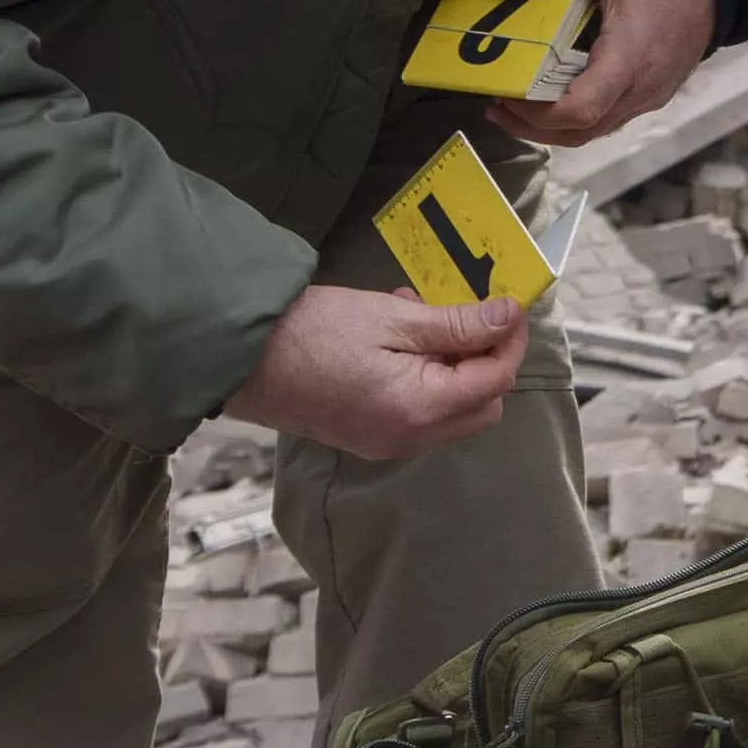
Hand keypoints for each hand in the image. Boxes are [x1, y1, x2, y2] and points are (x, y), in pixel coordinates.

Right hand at [232, 283, 530, 462]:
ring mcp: (387, 443)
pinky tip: (396, 336)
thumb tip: (508, 318)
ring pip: (450, 408)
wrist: (239, 358)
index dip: (509, 340)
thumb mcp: (393, 317)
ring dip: (449, 362)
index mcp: (420, 410)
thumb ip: (457, 324)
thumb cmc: (310, 332)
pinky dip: (422, 375)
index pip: (495, 380)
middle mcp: (409, 438)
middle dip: (483, 357)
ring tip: (416, 313)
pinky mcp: (367, 436)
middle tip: (462, 312)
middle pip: (481, 403)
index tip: (509, 305)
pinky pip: (417, 410)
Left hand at [497, 0, 721, 151]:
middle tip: (495, 105)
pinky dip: (574, 120)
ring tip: (514, 107)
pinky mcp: (651, 96)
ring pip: (593, 132)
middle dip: (532, 126)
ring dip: (550, 128)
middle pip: (581, 131)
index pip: (581, 109)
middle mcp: (642, 88)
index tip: (505, 95)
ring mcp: (649, 97)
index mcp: (629, 57)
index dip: (537, 114)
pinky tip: (552, 99)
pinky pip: (607, 121)